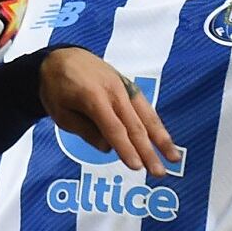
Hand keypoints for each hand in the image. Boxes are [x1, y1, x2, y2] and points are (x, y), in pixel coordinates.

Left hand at [39, 47, 181, 175]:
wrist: (62, 57)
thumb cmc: (57, 88)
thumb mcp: (60, 113)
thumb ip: (85, 131)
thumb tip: (108, 148)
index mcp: (92, 96)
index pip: (113, 128)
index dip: (125, 149)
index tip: (136, 167)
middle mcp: (113, 90)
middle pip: (134, 125)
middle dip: (148, 151)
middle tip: (158, 173)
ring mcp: (124, 87)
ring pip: (146, 116)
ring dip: (161, 139)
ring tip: (174, 158)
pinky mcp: (129, 86)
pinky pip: (145, 108)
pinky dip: (157, 125)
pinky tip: (165, 141)